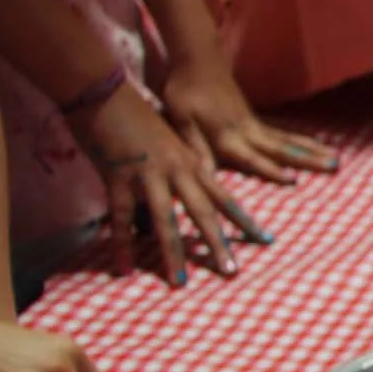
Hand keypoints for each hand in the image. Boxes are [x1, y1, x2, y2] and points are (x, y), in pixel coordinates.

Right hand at [70, 80, 268, 284]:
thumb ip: (182, 168)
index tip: (266, 240)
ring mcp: (148, 175)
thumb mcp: (170, 143)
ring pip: (165, 220)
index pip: (225, 197)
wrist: (106, 91)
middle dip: (218, 245)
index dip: (245, 220)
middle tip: (232, 272)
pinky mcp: (119, 177)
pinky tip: (123, 268)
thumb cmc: (137, 115)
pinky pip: (120, 218)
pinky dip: (121, 244)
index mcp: (191, 164)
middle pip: (203, 213)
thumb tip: (193, 191)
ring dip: (173, 252)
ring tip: (181, 281)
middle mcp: (177, 171)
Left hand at [161, 58, 337, 183]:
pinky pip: (284, 134)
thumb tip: (202, 173)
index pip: (251, 156)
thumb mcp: (181, 119)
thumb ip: (195, 146)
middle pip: (281, 149)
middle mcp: (246, 131)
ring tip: (337, 160)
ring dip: (313, 151)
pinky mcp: (256, 120)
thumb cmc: (184, 90)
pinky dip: (303, 142)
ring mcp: (254, 124)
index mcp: (226, 135)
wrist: (198, 60)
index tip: (293, 180)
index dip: (270, 169)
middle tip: (334, 166)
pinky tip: (320, 146)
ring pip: (288, 141)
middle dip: (308, 159)